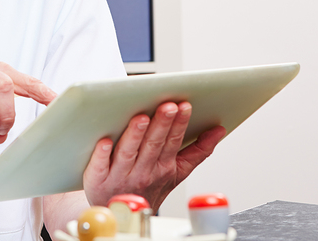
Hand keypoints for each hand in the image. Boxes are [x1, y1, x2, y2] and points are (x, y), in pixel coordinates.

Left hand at [82, 101, 226, 209]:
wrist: (122, 212)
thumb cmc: (148, 185)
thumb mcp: (178, 172)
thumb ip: (198, 151)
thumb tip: (219, 130)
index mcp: (163, 167)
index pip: (173, 142)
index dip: (179, 124)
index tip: (184, 105)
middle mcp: (143, 171)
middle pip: (153, 144)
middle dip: (162, 124)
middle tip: (168, 105)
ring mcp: (120, 175)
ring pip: (128, 152)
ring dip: (135, 135)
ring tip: (141, 117)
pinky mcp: (98, 178)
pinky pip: (100, 165)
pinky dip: (102, 153)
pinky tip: (105, 140)